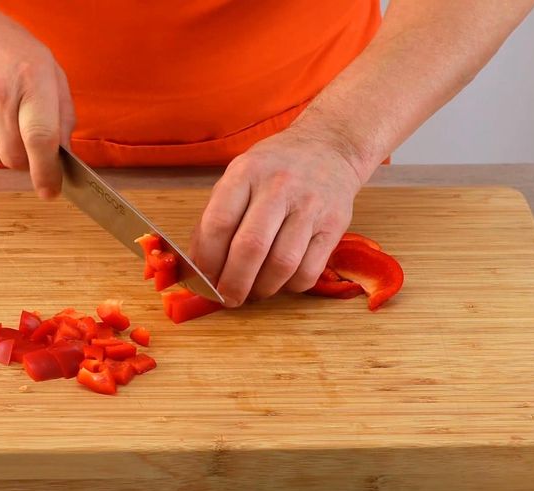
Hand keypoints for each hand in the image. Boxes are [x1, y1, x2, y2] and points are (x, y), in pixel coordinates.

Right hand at [0, 0, 74, 197]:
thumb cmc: (6, 48)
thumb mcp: (48, 68)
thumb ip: (62, 113)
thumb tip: (64, 155)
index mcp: (31, 82)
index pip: (41, 140)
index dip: (47, 172)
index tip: (51, 190)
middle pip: (16, 158)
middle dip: (27, 160)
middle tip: (26, 138)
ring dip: (2, 148)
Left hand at [190, 126, 365, 306]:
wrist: (329, 147)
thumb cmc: (274, 169)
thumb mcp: (239, 177)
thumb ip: (217, 217)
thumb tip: (198, 267)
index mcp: (246, 173)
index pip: (218, 223)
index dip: (207, 261)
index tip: (203, 281)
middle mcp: (279, 186)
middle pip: (251, 248)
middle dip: (233, 283)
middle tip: (228, 299)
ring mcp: (310, 205)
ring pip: (282, 264)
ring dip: (262, 288)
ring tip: (253, 292)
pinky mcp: (335, 224)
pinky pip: (309, 270)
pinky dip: (290, 286)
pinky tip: (281, 281)